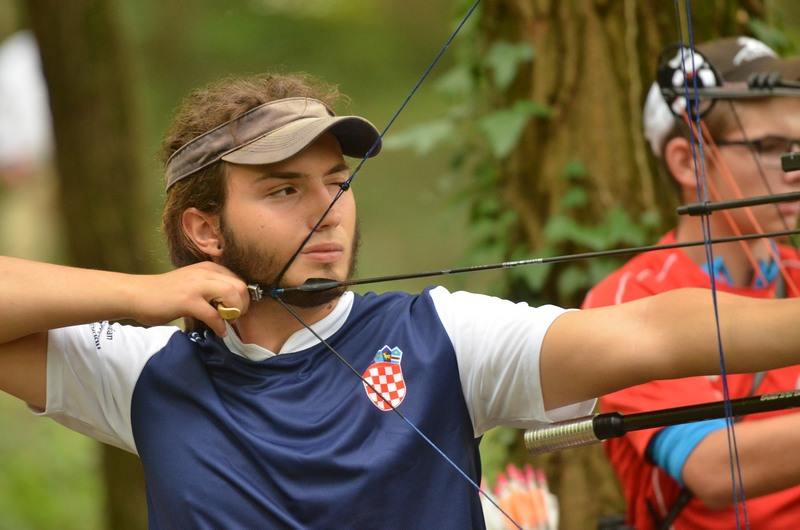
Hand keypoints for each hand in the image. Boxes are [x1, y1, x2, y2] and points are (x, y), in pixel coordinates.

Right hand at [128, 262, 249, 335]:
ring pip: (231, 295)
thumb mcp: (192, 283)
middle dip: (244, 304)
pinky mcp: (187, 301)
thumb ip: (211, 288)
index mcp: (208, 268)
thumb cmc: (164, 293)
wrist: (137, 294)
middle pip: (240, 286)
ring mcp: (196, 286)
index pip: (238, 279)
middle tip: (236, 317)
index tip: (238, 309)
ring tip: (229, 322)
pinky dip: (220, 326)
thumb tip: (230, 303)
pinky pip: (214, 315)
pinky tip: (219, 332)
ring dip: (235, 312)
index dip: (243, 296)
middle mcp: (205, 273)